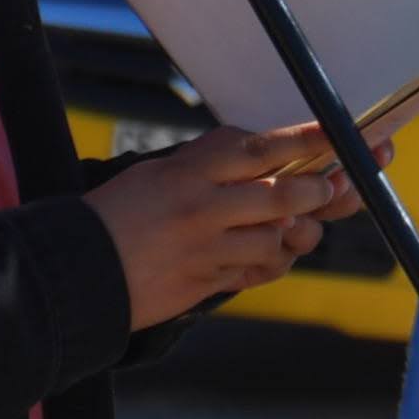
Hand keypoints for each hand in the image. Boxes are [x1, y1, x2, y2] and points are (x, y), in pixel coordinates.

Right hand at [84, 127, 346, 326]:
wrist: (75, 271)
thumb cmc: (116, 215)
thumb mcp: (158, 173)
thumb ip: (212, 166)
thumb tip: (270, 160)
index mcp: (191, 169)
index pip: (264, 147)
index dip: (310, 140)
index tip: (344, 134)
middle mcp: (204, 206)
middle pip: (286, 193)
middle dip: (318, 190)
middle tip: (331, 186)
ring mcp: (208, 249)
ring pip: (279, 238)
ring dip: (294, 233)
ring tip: (292, 225)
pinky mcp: (208, 283)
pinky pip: (259, 271)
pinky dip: (271, 261)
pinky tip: (266, 253)